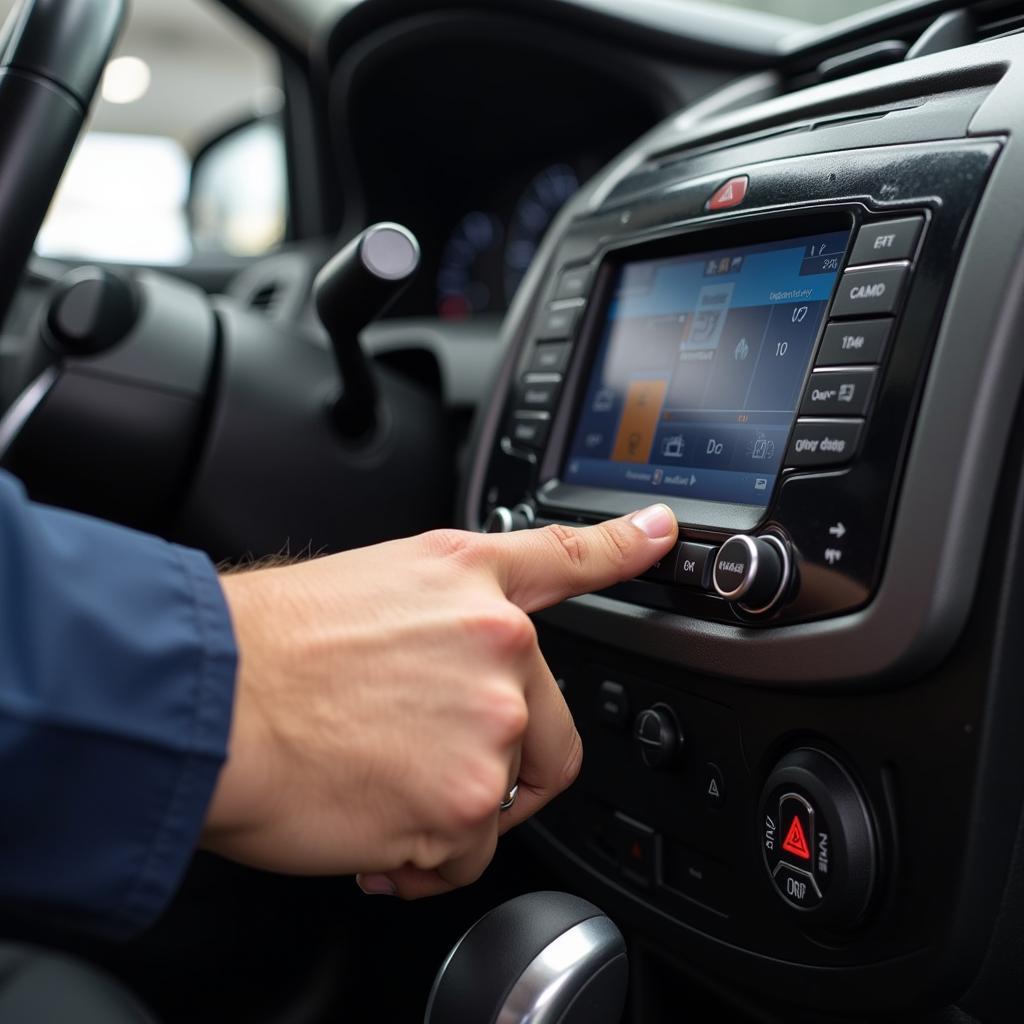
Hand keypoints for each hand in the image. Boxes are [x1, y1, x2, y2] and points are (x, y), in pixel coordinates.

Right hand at [203, 504, 677, 898]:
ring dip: (447, 811)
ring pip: (499, 801)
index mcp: (472, 583)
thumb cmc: (267, 644)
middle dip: (504, 767)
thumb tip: (467, 661)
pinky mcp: (465, 805)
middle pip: (548, 735)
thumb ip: (442, 616)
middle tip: (433, 767)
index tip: (663, 534)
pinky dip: (423, 856)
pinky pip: (464, 855)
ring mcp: (489, 727)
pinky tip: (371, 827)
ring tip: (375, 788)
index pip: (570, 560)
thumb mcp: (370, 586)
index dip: (624, 548)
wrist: (210, 697)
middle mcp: (497, 647)